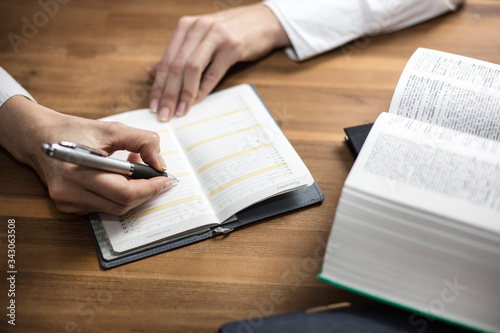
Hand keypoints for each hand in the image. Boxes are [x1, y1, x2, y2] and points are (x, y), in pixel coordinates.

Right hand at [0, 96, 172, 214]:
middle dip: (145, 192)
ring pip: (114, 209)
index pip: (124, 192)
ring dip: (133, 194)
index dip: (150, 188)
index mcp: (79, 170)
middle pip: (122, 205)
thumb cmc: (73, 130)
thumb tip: (160, 163)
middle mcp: (70, 190)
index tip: (165, 179)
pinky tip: (120, 179)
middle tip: (157, 178)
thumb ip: (142, 140)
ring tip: (137, 172)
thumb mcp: (111, 128)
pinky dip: (118, 196)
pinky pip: (102, 207)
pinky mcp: (67, 206)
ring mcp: (67, 202)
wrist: (38, 137)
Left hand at [149, 3, 289, 120]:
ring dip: (184, 94)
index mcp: (186, 26)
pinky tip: (196, 102)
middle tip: (163, 114)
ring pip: (191, 69)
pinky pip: (213, 73)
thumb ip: (177, 55)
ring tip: (178, 111)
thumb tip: (152, 73)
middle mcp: (198, 28)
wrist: (262, 22)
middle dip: (168, 94)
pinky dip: (202, 90)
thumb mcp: (200, 39)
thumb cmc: (229, 33)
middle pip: (176, 66)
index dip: (158, 85)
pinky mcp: (232, 46)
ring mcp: (216, 36)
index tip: (153, 104)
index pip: (166, 61)